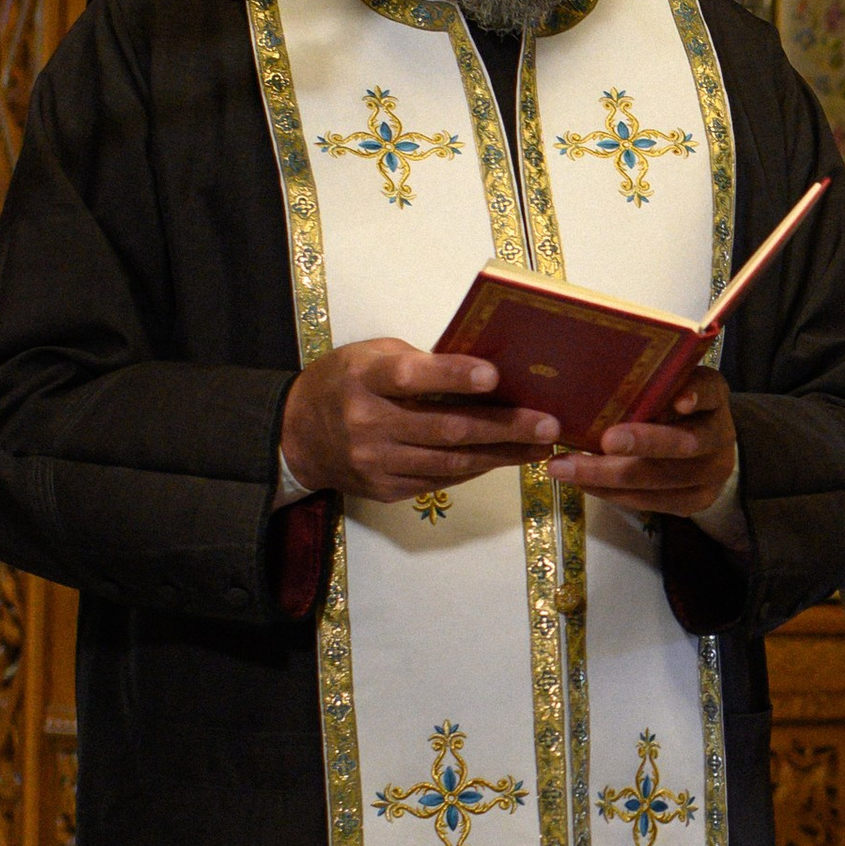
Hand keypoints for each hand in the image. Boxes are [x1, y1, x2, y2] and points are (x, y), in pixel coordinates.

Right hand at [280, 339, 555, 504]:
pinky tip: (506, 458)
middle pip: (445, 428)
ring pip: (451, 461)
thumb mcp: (371, 355)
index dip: (453, 376)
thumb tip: (485, 372)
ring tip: (542, 446)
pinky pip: (441, 479)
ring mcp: (376, 462)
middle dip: (503, 427)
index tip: (495, 376)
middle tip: (548, 425)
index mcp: (364, 378)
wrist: (297, 434)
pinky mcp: (385, 490)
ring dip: (502, 455)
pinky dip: (476, 468)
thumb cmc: (346, 381)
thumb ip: (420, 363)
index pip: (410, 377)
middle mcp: (368, 423)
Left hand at [549, 364, 738, 517]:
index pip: (710, 391)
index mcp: (714, 397)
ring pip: (661, 480)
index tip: (680, 401)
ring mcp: (711, 473)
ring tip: (567, 468)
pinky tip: (583, 483)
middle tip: (605, 441)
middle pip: (685, 443)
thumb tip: (594, 378)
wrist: (704, 451)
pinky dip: (612, 494)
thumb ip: (650, 383)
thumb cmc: (670, 409)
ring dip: (609, 476)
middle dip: (643, 443)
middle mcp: (720, 435)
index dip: (696, 395)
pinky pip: (652, 502)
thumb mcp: (667, 386)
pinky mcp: (695, 501)